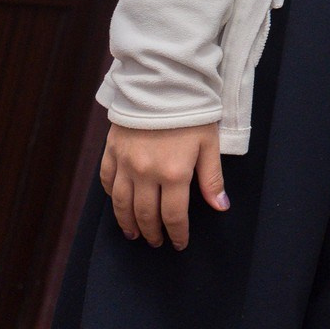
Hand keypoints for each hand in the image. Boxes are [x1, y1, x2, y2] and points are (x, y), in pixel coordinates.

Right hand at [100, 121, 225, 249]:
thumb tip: (221, 206)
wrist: (161, 85)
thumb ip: (212, 179)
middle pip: (146, 214)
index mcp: (173, 173)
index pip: (174, 216)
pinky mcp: (111, 152)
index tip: (179, 244)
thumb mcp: (209, 144)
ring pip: (122, 204)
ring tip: (135, 234)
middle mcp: (145, 173)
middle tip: (157, 242)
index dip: (177, 234)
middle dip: (153, 233)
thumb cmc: (191, 113)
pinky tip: (119, 204)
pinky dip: (113, 197)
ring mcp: (125, 163)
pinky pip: (108, 182)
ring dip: (128, 223)